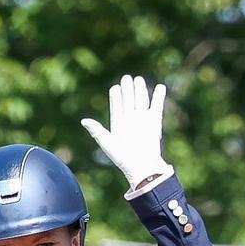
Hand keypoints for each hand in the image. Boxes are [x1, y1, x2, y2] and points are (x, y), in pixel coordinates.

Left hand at [81, 75, 170, 191]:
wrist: (142, 167)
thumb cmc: (123, 159)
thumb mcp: (107, 144)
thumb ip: (97, 131)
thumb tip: (84, 121)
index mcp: (118, 124)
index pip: (117, 106)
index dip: (116, 96)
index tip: (115, 88)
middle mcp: (131, 120)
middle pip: (129, 100)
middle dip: (128, 89)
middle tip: (126, 78)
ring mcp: (143, 120)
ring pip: (141, 100)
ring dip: (140, 90)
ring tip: (139, 79)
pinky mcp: (155, 122)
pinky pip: (157, 106)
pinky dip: (159, 96)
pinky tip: (160, 87)